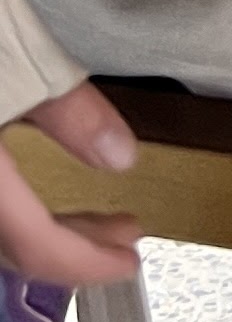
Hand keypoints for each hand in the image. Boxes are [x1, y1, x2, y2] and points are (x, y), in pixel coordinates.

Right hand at [0, 81, 140, 289]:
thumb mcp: (21, 57)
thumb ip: (69, 112)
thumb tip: (121, 155)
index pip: (35, 246)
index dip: (88, 263)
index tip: (129, 264)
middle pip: (16, 244)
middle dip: (77, 247)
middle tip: (126, 239)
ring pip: (2, 228)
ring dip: (49, 228)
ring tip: (99, 217)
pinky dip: (19, 211)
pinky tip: (36, 195)